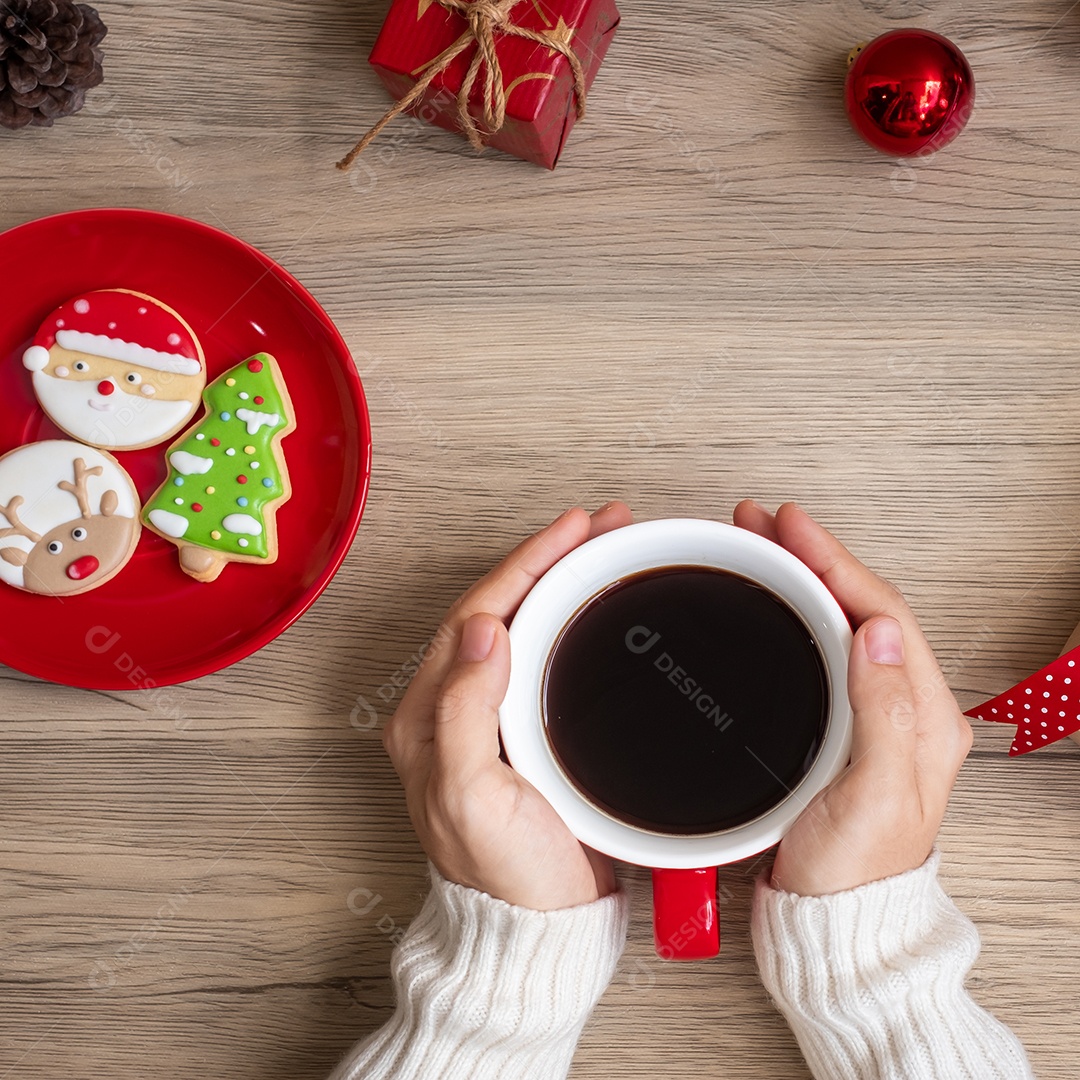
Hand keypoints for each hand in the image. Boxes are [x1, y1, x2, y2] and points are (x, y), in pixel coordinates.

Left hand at [382, 503, 633, 910]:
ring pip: (523, 624)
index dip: (527, 563)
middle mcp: (452, 707)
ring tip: (604, 550)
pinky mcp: (522, 729)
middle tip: (602, 527)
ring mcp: (488, 715)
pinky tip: (595, 607)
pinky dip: (570, 619)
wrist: (538, 926)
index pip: (478, 613)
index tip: (574, 531)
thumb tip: (483, 631)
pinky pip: (543, 654)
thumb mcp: (471, 797)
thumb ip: (464, 713)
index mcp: (428, 715)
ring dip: (562, 582)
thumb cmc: (503, 875)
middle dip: (550, 559)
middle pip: (501, 607)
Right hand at [733, 501, 973, 896]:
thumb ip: (885, 714)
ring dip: (802, 578)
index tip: (791, 528)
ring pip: (840, 622)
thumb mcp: (873, 796)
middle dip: (812, 557)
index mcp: (926, 718)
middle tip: (762, 523)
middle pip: (861, 607)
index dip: (834, 563)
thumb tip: (880, 632)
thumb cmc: (852, 870)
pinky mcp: (839, 724)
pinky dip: (793, 613)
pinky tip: (770, 602)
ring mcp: (872, 714)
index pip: (882, 613)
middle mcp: (905, 708)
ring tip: (760, 546)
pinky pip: (820, 649)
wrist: (830, 919)